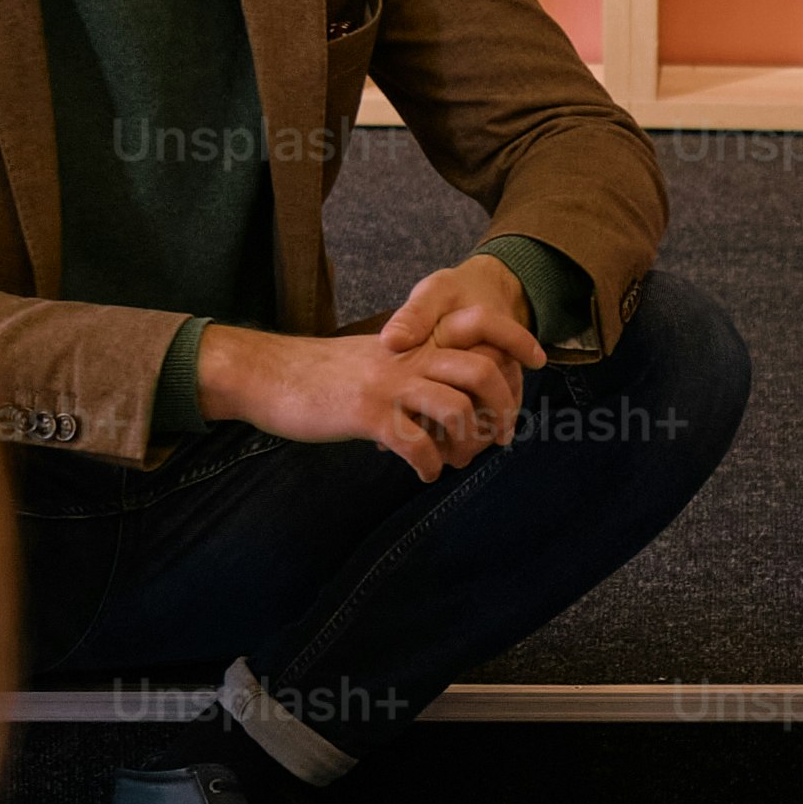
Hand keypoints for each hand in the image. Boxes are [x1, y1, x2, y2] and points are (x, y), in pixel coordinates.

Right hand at [197, 258, 529, 476]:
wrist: (268, 374)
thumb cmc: (323, 377)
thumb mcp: (377, 364)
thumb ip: (415, 376)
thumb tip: (447, 409)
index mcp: (415, 340)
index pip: (483, 331)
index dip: (516, 347)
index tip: (534, 367)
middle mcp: (409, 356)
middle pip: (483, 371)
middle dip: (502, 409)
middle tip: (498, 437)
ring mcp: (389, 383)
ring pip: (457, 408)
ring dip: (467, 443)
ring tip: (456, 460)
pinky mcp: (367, 412)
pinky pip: (416, 443)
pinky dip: (429, 464)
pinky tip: (423, 472)